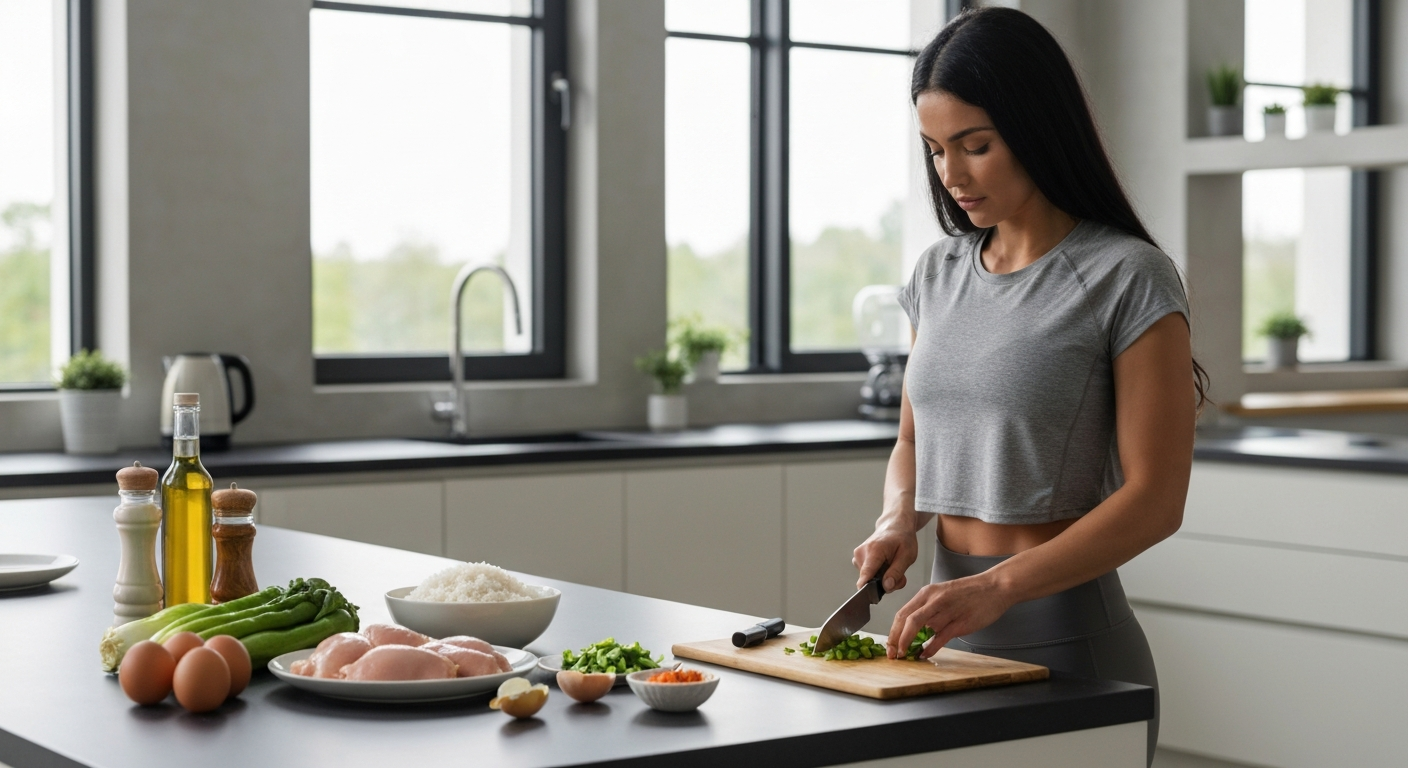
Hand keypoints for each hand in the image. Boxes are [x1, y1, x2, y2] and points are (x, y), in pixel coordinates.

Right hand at [852, 527, 917, 592]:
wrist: (895, 525)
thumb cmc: (902, 538)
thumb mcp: (907, 555)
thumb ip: (896, 572)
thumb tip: (886, 587)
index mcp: (874, 550)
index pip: (866, 574)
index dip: (868, 589)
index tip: (871, 597)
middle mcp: (861, 553)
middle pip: (870, 580)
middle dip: (886, 583)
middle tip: (899, 575)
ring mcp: (858, 556)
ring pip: (869, 579)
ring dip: (882, 579)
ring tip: (893, 566)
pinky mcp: (857, 559)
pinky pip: (867, 574)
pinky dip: (878, 574)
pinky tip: (885, 565)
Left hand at [885, 573, 1013, 659]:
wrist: (995, 587)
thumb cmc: (970, 593)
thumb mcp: (943, 596)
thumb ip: (929, 611)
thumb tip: (916, 630)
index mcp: (927, 593)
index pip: (902, 613)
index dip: (892, 631)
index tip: (889, 645)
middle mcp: (934, 600)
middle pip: (905, 620)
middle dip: (896, 639)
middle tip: (893, 654)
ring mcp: (946, 611)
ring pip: (919, 627)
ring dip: (909, 644)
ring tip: (906, 655)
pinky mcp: (960, 622)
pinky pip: (939, 638)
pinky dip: (930, 648)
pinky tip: (925, 655)